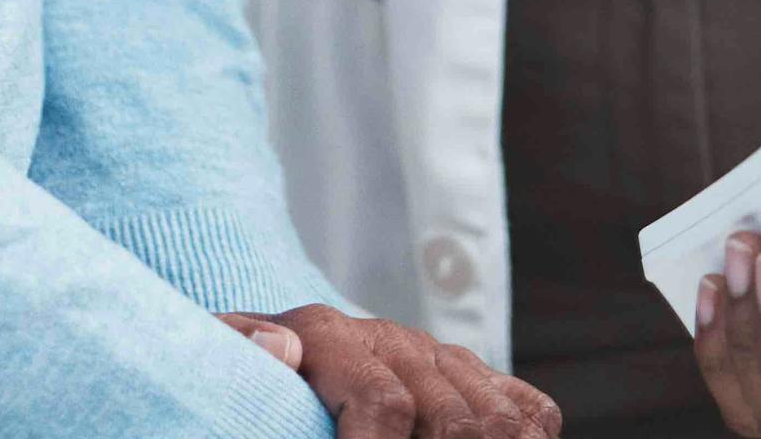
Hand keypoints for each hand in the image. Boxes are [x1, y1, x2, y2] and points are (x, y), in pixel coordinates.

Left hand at [220, 304, 561, 436]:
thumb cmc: (255, 380)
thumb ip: (238, 348)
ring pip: (499, 422)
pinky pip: (530, 410)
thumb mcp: (229, 365)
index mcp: (330, 338)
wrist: (290, 351)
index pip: (384, 405)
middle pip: (453, 421)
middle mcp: (396, 343)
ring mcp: (441, 359)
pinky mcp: (474, 376)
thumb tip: (281, 350)